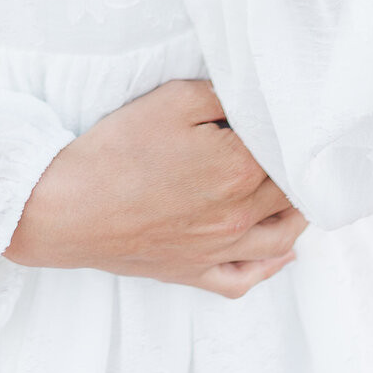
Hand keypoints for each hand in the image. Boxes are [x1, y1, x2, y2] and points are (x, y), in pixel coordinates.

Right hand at [4, 78, 306, 297]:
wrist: (68, 207)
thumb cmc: (118, 150)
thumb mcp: (173, 99)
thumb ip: (224, 95)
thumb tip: (256, 100)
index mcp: (240, 168)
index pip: (286, 147)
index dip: (292, 128)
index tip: (297, 116)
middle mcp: (240, 215)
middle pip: (291, 190)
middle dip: (299, 165)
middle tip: (301, 145)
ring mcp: (219, 250)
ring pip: (282, 235)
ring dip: (299, 212)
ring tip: (303, 190)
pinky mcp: (196, 272)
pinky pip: (247, 277)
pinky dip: (273, 266)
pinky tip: (283, 252)